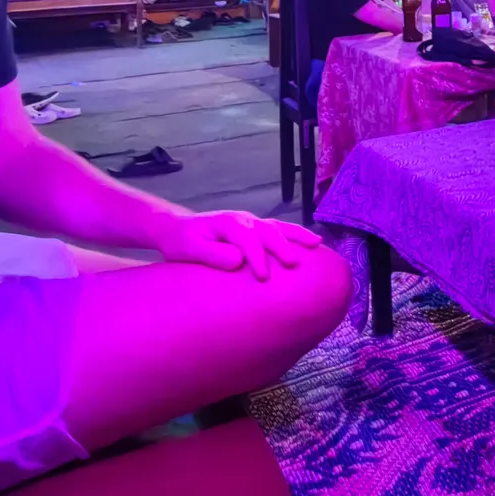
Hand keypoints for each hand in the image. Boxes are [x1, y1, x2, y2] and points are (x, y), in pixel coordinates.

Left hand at [152, 210, 323, 280]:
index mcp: (228, 222)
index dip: (256, 257)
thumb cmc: (183, 242)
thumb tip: (238, 261)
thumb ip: (212, 254)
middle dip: (282, 247)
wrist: (178, 229)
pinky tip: (312, 242)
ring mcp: (252, 221)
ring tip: (316, 244)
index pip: (247, 239)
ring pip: (278, 226)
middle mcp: (244, 218)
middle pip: (267, 231)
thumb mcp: (189, 250)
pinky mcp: (257, 228)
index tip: (263, 277)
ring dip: (297, 235)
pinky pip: (280, 229)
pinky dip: (296, 235)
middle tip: (294, 263)